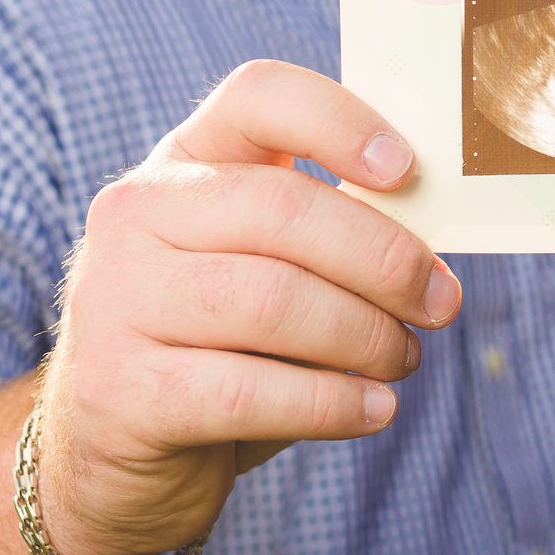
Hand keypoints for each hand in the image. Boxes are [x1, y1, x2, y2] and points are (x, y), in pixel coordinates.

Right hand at [35, 60, 458, 554]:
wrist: (113, 456)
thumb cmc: (219, 348)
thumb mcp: (264, 269)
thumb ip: (330, 235)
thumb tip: (436, 231)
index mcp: (181, 162)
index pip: (258, 97)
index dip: (339, 122)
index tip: (406, 170)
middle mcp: (135, 215)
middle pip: (282, 209)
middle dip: (383, 259)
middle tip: (441, 301)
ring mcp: (116, 301)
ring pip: (272, 301)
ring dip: (364, 335)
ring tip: (403, 359)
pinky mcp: (121, 391)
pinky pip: (250, 391)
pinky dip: (332, 403)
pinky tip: (374, 409)